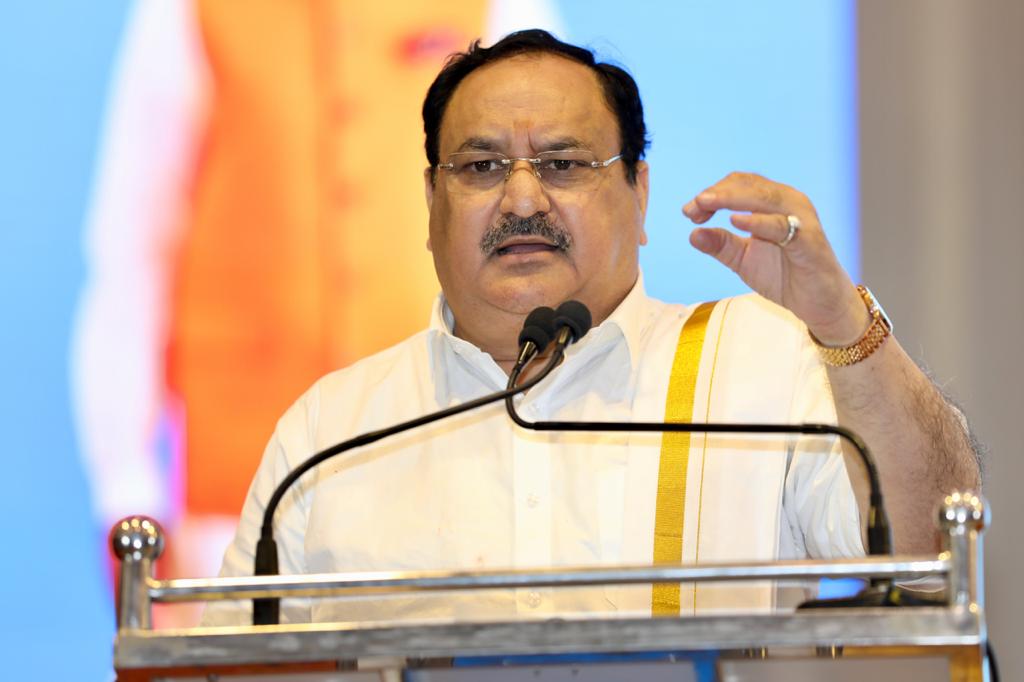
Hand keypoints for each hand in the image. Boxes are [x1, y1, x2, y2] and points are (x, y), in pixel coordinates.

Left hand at [683, 172, 867, 345]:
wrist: (819, 304)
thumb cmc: (785, 276)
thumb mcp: (743, 260)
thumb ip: (720, 245)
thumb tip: (692, 234)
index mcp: (773, 203)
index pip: (739, 184)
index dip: (712, 193)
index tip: (689, 212)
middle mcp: (789, 203)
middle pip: (749, 185)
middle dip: (716, 193)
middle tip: (693, 207)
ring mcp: (801, 219)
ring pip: (765, 197)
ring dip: (731, 198)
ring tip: (705, 204)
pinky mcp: (810, 240)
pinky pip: (782, 225)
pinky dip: (758, 221)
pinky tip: (735, 221)